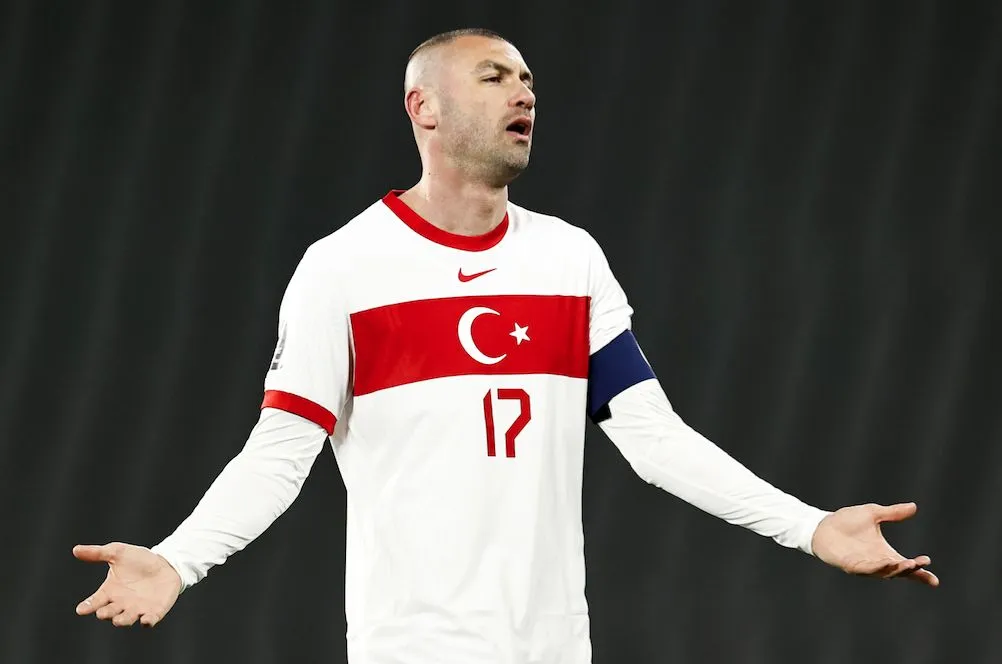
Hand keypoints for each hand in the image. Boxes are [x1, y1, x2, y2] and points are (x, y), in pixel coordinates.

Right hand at [73, 542, 181, 626]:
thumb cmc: (139, 560)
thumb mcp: (118, 552)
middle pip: (109, 613)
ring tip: (118, 620)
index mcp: (109, 592)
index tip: (81, 609)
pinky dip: (147, 621)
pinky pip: (149, 620)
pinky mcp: (154, 611)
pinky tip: (146, 620)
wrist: (165, 563)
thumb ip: (97, 553)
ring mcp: (137, 609)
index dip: (87, 606)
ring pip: (127, 619)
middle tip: (102, 612)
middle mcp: (121, 604)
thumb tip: (75, 549)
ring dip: (123, 620)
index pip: (95, 601)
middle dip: (106, 614)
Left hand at [811, 502, 938, 586]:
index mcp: (885, 552)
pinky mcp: (851, 565)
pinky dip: (877, 568)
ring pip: (885, 572)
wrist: (822, 524)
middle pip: (899, 571)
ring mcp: (865, 565)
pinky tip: (886, 563)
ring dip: (897, 569)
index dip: (920, 573)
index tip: (934, 580)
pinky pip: (866, 569)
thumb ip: (893, 513)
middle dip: (911, 571)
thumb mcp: (873, 513)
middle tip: (921, 564)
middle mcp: (878, 562)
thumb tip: (914, 506)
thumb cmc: (846, 521)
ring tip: (909, 564)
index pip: (906, 565)